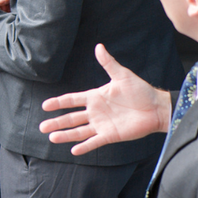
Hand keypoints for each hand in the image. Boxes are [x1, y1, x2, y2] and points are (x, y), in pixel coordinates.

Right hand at [39, 44, 171, 155]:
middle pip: (71, 118)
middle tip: (42, 127)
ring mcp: (102, 125)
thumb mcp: (122, 75)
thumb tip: (98, 46)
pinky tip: (74, 151)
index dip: (58, 102)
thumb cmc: (140, 90)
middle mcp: (96, 112)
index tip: (45, 105)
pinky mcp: (111, 135)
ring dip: (66, 134)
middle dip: (57, 122)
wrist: (156, 108)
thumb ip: (108, 63)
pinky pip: (95, 142)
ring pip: (79, 131)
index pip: (72, 100)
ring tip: (52, 138)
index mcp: (95, 97)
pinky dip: (84, 146)